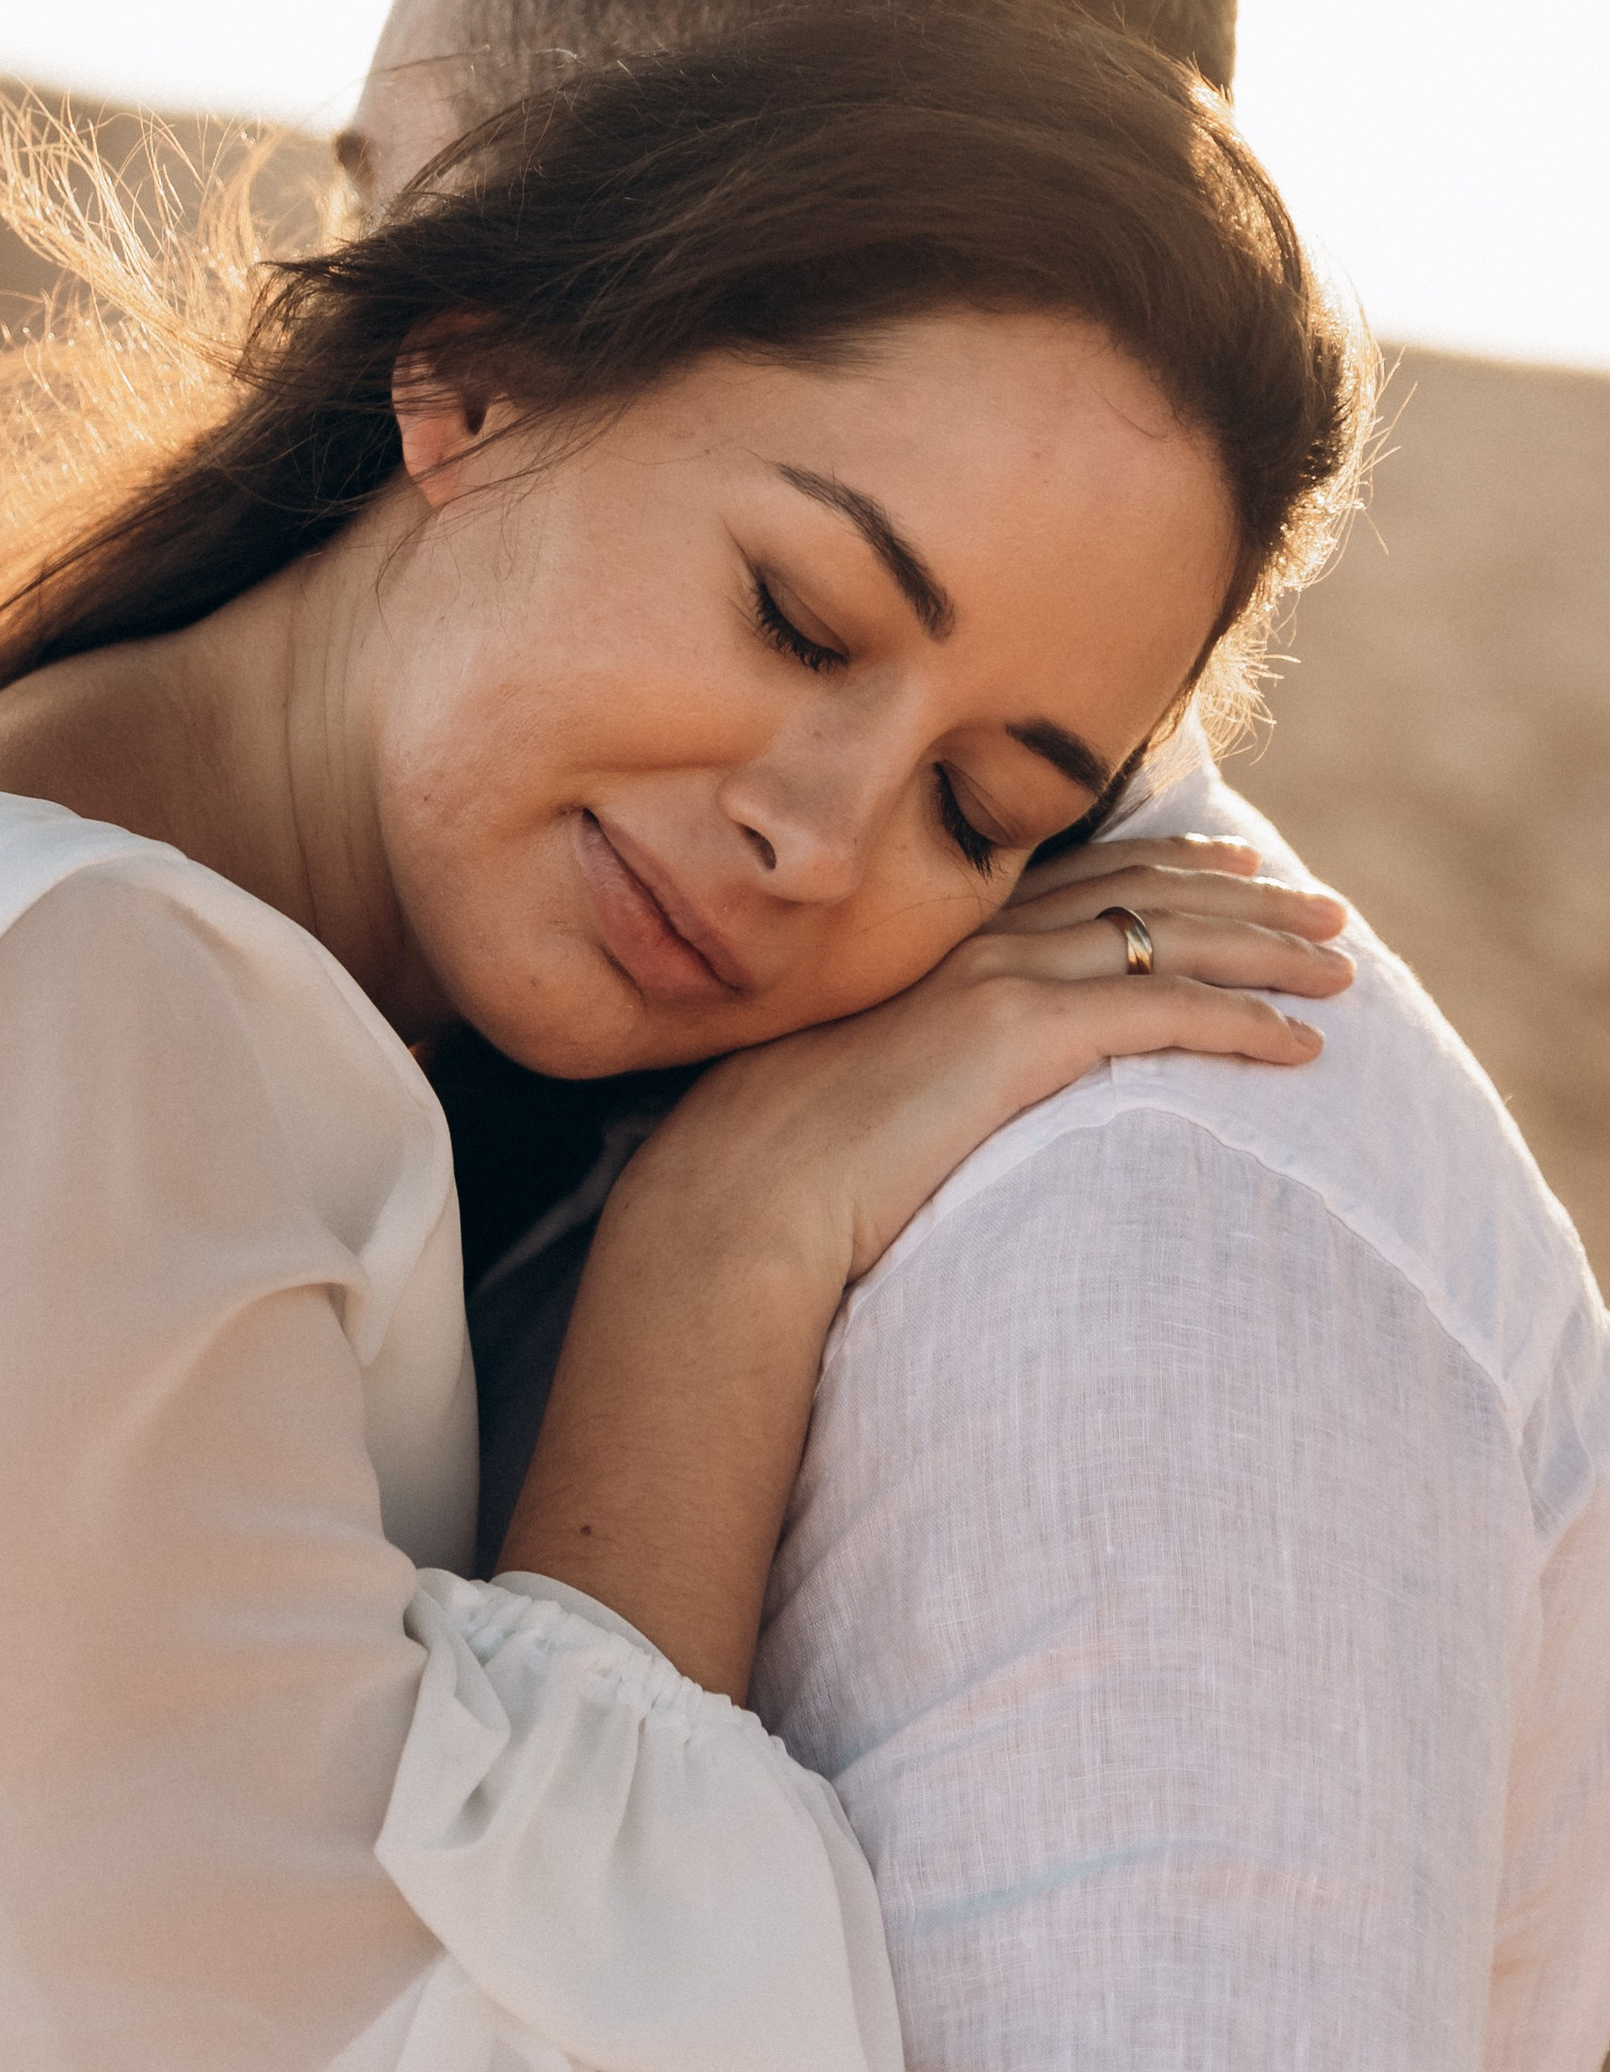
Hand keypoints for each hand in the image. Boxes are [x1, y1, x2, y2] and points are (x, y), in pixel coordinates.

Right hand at [498, 839, 1348, 1697]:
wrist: (731, 1206)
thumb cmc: (758, 1179)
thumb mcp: (832, 1099)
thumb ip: (894, 1073)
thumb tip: (918, 1106)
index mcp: (924, 947)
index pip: (1069, 879)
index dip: (1164, 865)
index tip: (1235, 865)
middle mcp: (965, 944)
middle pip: (1138, 890)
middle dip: (1243, 894)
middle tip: (1321, 910)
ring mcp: (994, 982)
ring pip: (1169, 939)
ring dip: (1267, 951)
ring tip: (1340, 970)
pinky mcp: (1021, 1037)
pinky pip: (1164, 1013)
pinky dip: (1243, 1025)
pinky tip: (1301, 1049)